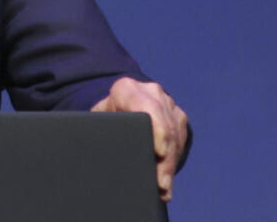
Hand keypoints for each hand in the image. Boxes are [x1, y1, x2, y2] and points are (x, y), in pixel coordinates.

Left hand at [91, 76, 187, 201]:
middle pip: (164, 126)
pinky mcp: (177, 116)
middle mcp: (151, 92)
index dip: (156, 129)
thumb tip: (95, 154)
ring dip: (170, 164)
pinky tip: (168, 180)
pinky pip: (181, 140)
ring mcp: (167, 103)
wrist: (118, 104)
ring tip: (164, 188)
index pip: (146, 107)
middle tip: (161, 183)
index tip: (159, 153)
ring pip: (175, 136)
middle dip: (165, 158)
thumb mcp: (98, 119)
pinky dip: (174, 162)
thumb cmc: (104, 117)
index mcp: (127, 89)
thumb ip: (98, 129)